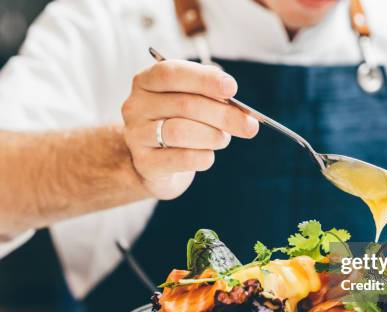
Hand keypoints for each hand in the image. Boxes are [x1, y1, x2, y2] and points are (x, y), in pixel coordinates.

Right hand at [122, 60, 258, 199]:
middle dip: (223, 115)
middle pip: (185, 105)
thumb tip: (237, 105)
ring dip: (213, 136)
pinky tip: (208, 155)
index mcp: (146, 81)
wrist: (154, 164)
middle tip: (250, 126)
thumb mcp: (191, 101)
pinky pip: (182, 158)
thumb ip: (210, 96)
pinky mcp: (145, 163)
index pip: (172, 73)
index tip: (232, 88)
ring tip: (222, 140)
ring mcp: (136, 135)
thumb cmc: (178, 123)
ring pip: (181, 131)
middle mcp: (136, 105)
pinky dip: (204, 157)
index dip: (205, 79)